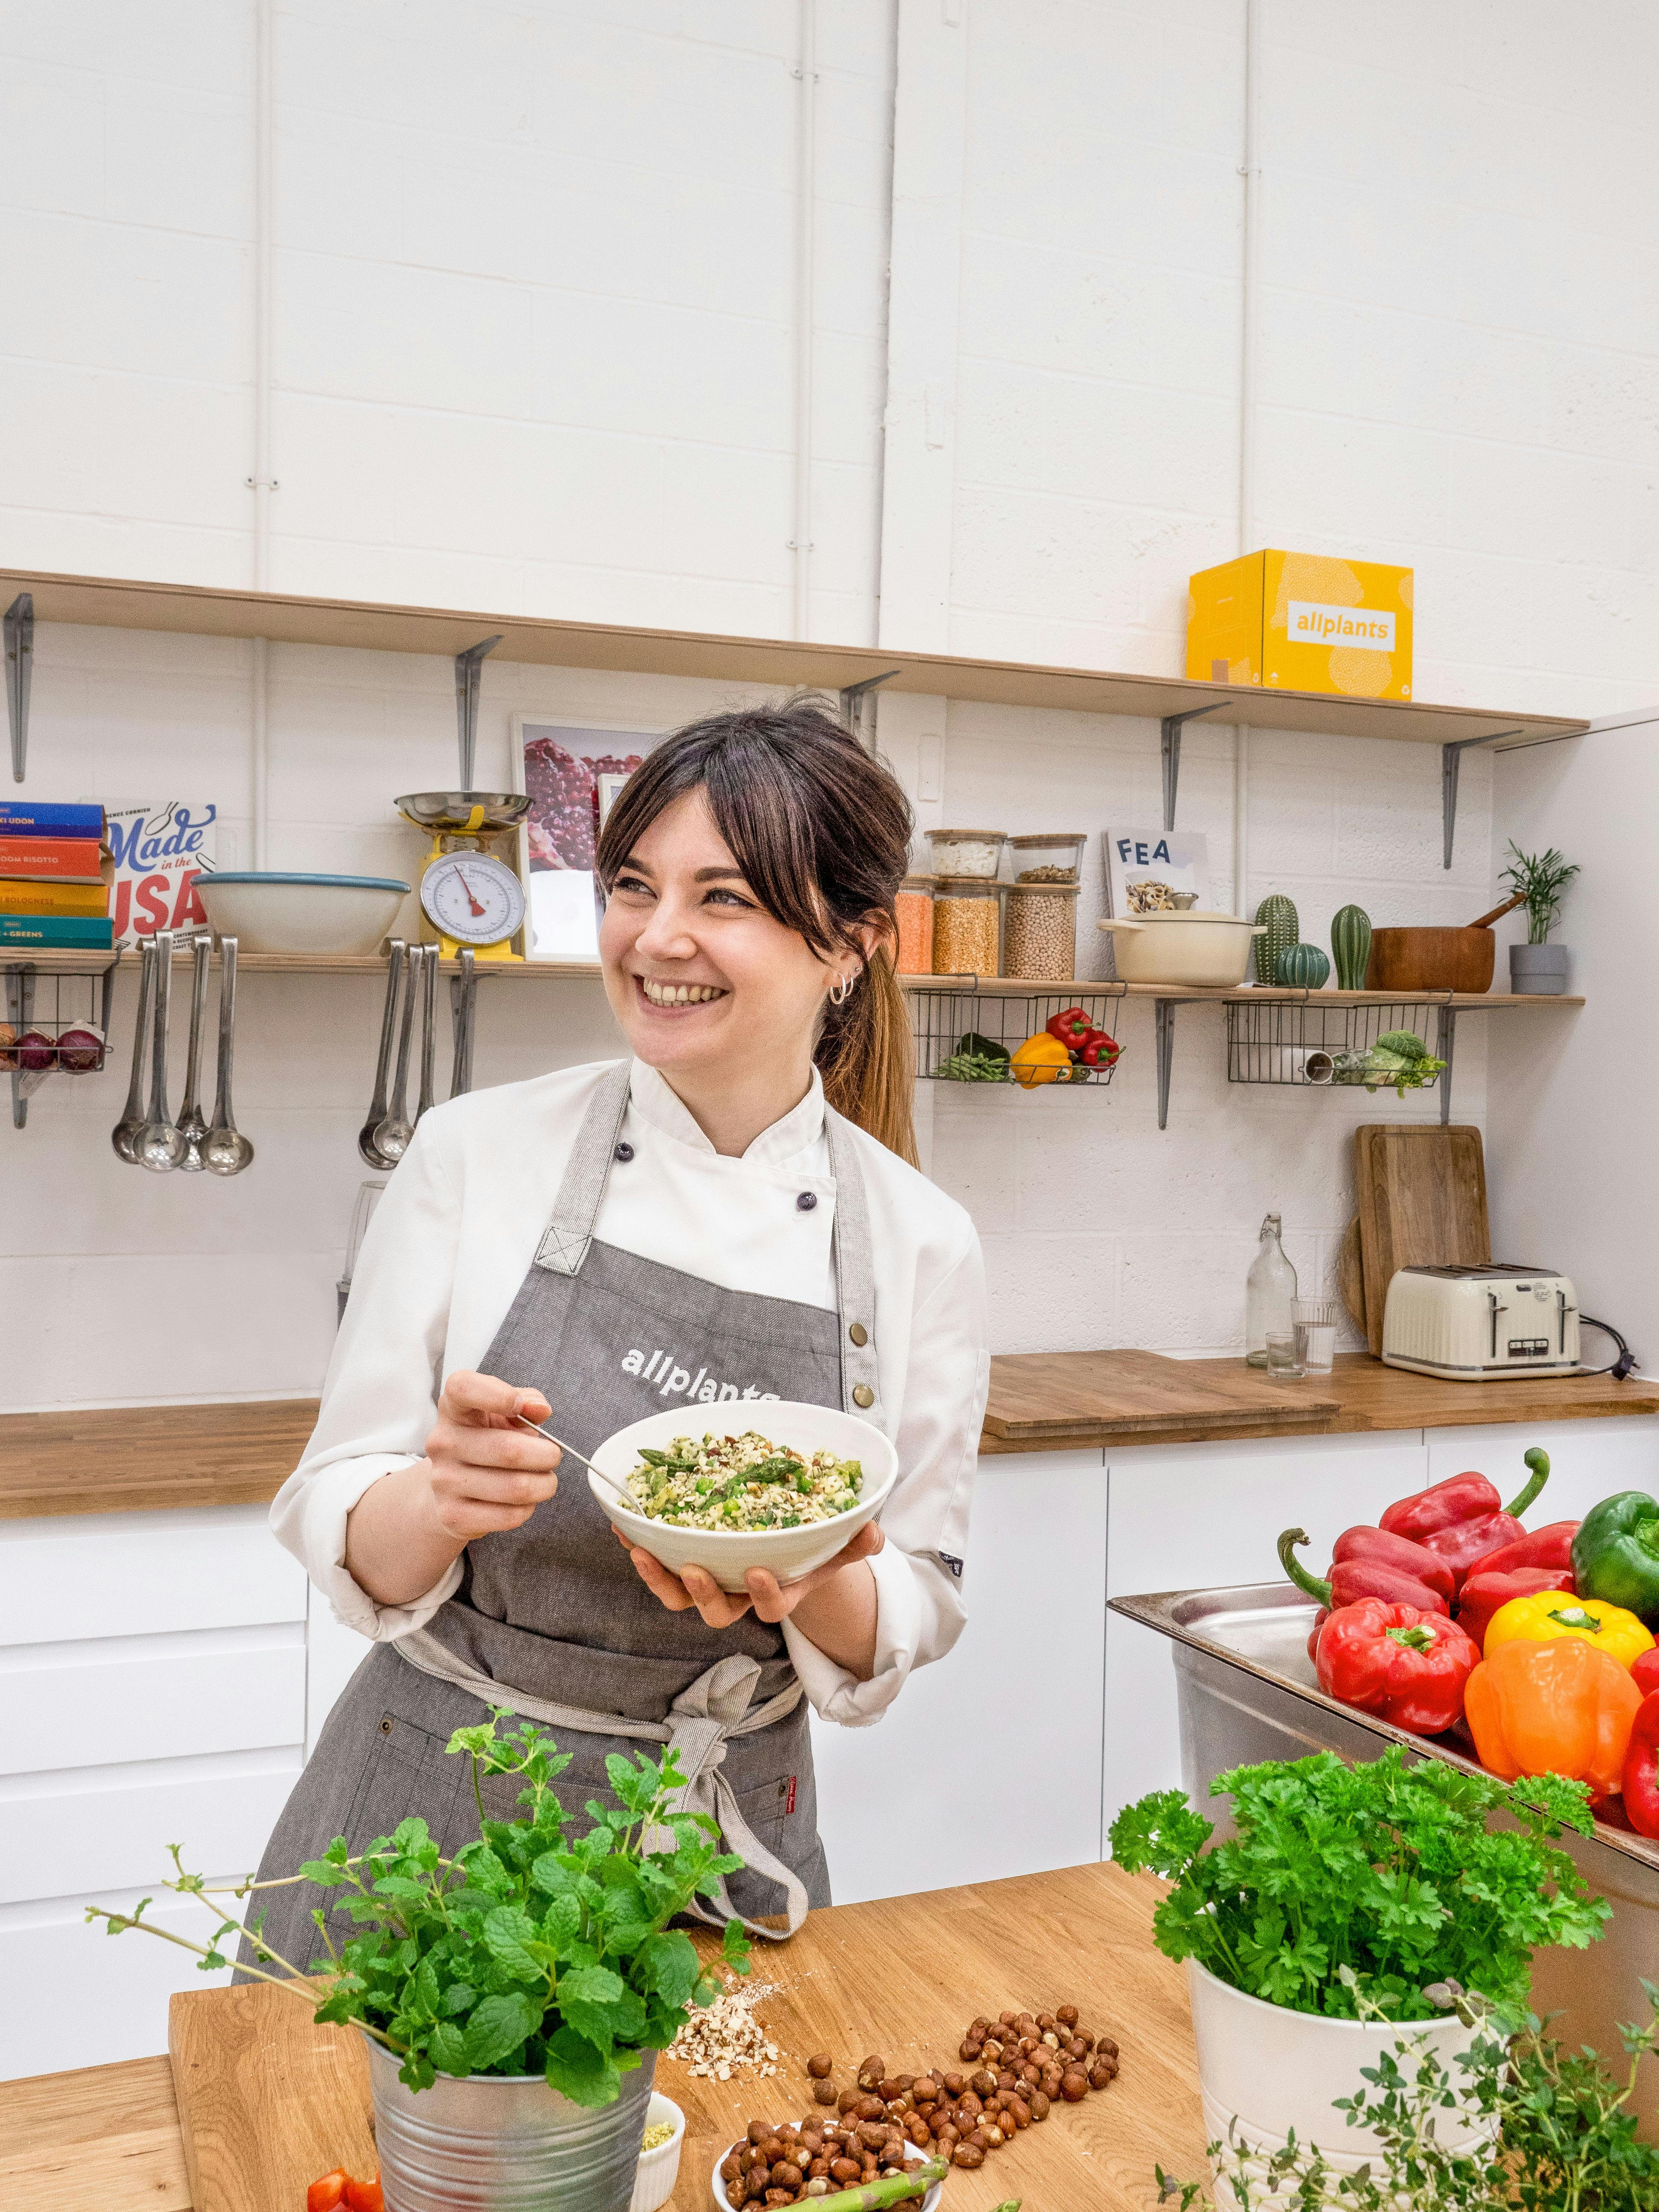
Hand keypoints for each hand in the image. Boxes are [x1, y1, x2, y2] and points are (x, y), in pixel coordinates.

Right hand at [418, 1369, 561, 1541]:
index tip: (519, 1406)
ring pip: (515, 1487)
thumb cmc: (487, 1441)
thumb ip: (527, 1401)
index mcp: (454, 1409)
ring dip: (544, 1485)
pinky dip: (528, 1509)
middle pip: (508, 1449)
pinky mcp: (452, 1515)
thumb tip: (540, 1409)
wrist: (451, 1487)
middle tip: (553, 1456)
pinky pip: (509, 1516)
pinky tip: (525, 1501)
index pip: (462, 1388)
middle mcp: (443, 1442)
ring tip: (544, 1480)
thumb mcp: (503, 1414)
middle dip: (546, 1455)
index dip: (496, 1394)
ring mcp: (444, 1481)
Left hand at [614, 1520, 883, 1628]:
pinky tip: (624, 1525)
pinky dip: (640, 1546)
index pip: (770, 1605)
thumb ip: (853, 1542)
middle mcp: (738, 1596)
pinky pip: (657, 1564)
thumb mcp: (834, 1546)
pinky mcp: (682, 1564)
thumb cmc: (807, 1550)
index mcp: (777, 1593)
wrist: (780, 1551)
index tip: (757, 1571)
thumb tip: (873, 1531)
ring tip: (642, 1551)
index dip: (763, 1594)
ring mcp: (708, 1583)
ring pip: (677, 1596)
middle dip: (703, 1594)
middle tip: (694, 1570)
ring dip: (658, 1576)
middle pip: (716, 1610)